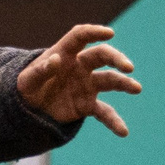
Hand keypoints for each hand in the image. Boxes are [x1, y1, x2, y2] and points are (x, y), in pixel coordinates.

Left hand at [16, 24, 141, 134]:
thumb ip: (40, 70)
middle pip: (102, 56)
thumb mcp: (28, 80)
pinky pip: (104, 112)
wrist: (30, 107)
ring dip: (124, 84)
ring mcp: (87, 85)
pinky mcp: (88, 105)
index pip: (81, 37)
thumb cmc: (28, 86)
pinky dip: (114, 121)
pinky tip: (123, 131)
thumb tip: (56, 60)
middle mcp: (80, 66)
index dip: (95, 32)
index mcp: (65, 53)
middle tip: (129, 67)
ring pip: (109, 81)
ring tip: (136, 88)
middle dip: (116, 59)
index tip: (110, 33)